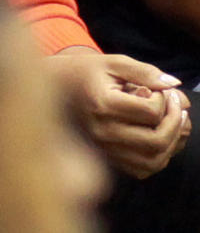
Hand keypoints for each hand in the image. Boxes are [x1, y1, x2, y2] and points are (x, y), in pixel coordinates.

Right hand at [49, 48, 189, 177]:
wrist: (56, 88)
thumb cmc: (85, 72)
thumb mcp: (114, 63)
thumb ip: (145, 72)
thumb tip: (173, 85)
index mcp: (104, 105)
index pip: (151, 112)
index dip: (165, 99)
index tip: (160, 89)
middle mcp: (103, 131)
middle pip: (156, 141)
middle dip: (175, 122)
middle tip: (176, 107)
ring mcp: (104, 148)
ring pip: (152, 162)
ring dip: (171, 144)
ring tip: (173, 124)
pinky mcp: (106, 157)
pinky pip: (140, 170)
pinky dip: (157, 158)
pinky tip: (158, 138)